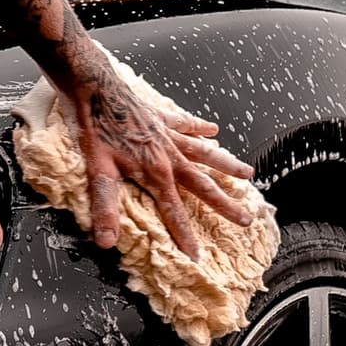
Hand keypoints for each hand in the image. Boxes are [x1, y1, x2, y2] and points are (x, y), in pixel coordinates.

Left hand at [65, 53, 257, 255]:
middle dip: (224, 205)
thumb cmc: (95, 128)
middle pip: (203, 186)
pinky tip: (215, 130)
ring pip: (205, 154)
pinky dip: (201, 127)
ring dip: (227, 165)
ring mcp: (168, 135)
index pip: (174, 212)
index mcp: (156, 173)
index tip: (197, 256)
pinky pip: (187, 124)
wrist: (95, 88)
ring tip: (249, 174)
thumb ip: (106, 207)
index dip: (184, 236)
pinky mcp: (162, 117)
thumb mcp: (97, 172)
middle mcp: (169, 156)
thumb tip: (106, 241)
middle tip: (246, 219)